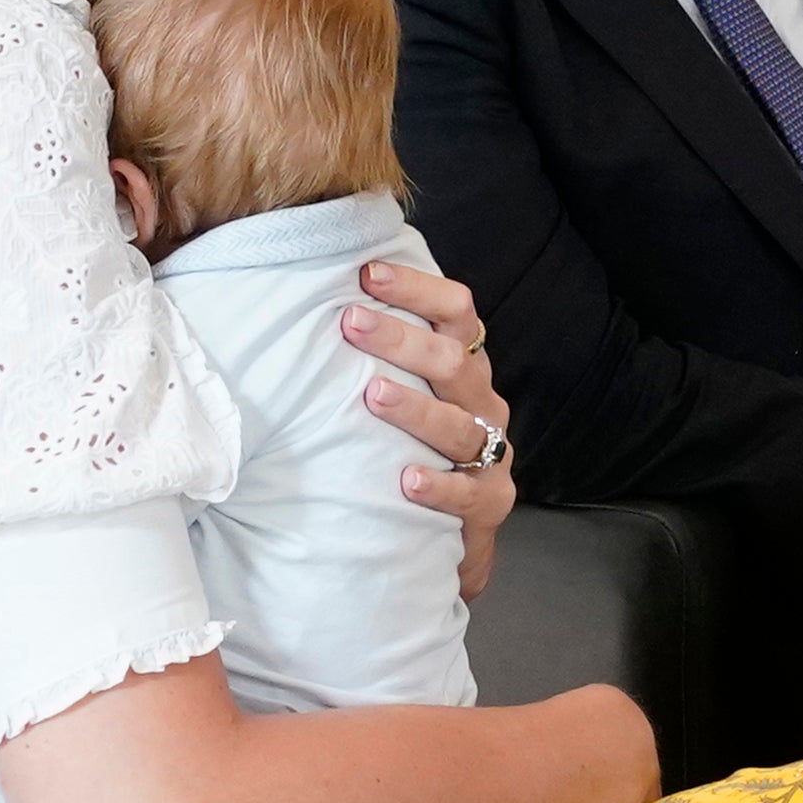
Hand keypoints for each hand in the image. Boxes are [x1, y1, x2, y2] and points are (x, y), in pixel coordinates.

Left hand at [342, 263, 515, 598]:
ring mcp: (490, 452)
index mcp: (464, 367)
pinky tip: (408, 480)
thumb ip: (380, 357)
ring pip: (458, 424)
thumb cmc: (419, 446)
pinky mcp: (488, 500)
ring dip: (415, 408)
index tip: (368, 273)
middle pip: (453, 360)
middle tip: (351, 322)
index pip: (456, 312)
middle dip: (400, 338)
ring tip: (374, 394)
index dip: (417, 288)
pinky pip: (467, 492)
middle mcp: (480, 402)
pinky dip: (439, 485)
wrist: (458, 528)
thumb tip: (313, 307)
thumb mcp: (412, 393)